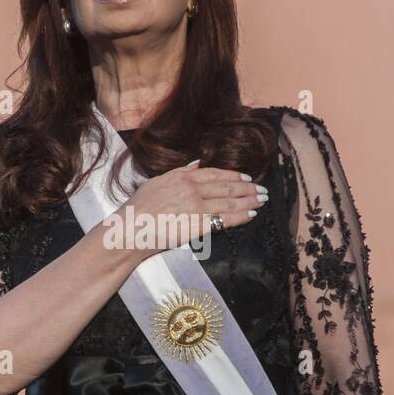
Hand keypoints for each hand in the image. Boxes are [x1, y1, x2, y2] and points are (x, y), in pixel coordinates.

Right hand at [111, 161, 266, 257]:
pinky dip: (241, 215)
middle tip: (262, 189)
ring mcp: (197, 206)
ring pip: (230, 201)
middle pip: (227, 187)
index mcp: (182, 177)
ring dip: (249, 200)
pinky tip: (252, 213)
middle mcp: (192, 189)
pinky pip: (225, 219)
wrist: (131, 229)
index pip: (214, 174)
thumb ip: (178, 173)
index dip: (233, 176)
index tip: (246, 178)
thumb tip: (194, 165)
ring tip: (262, 200)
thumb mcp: (155, 182)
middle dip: (247, 188)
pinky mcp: (199, 224)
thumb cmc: (137, 209)